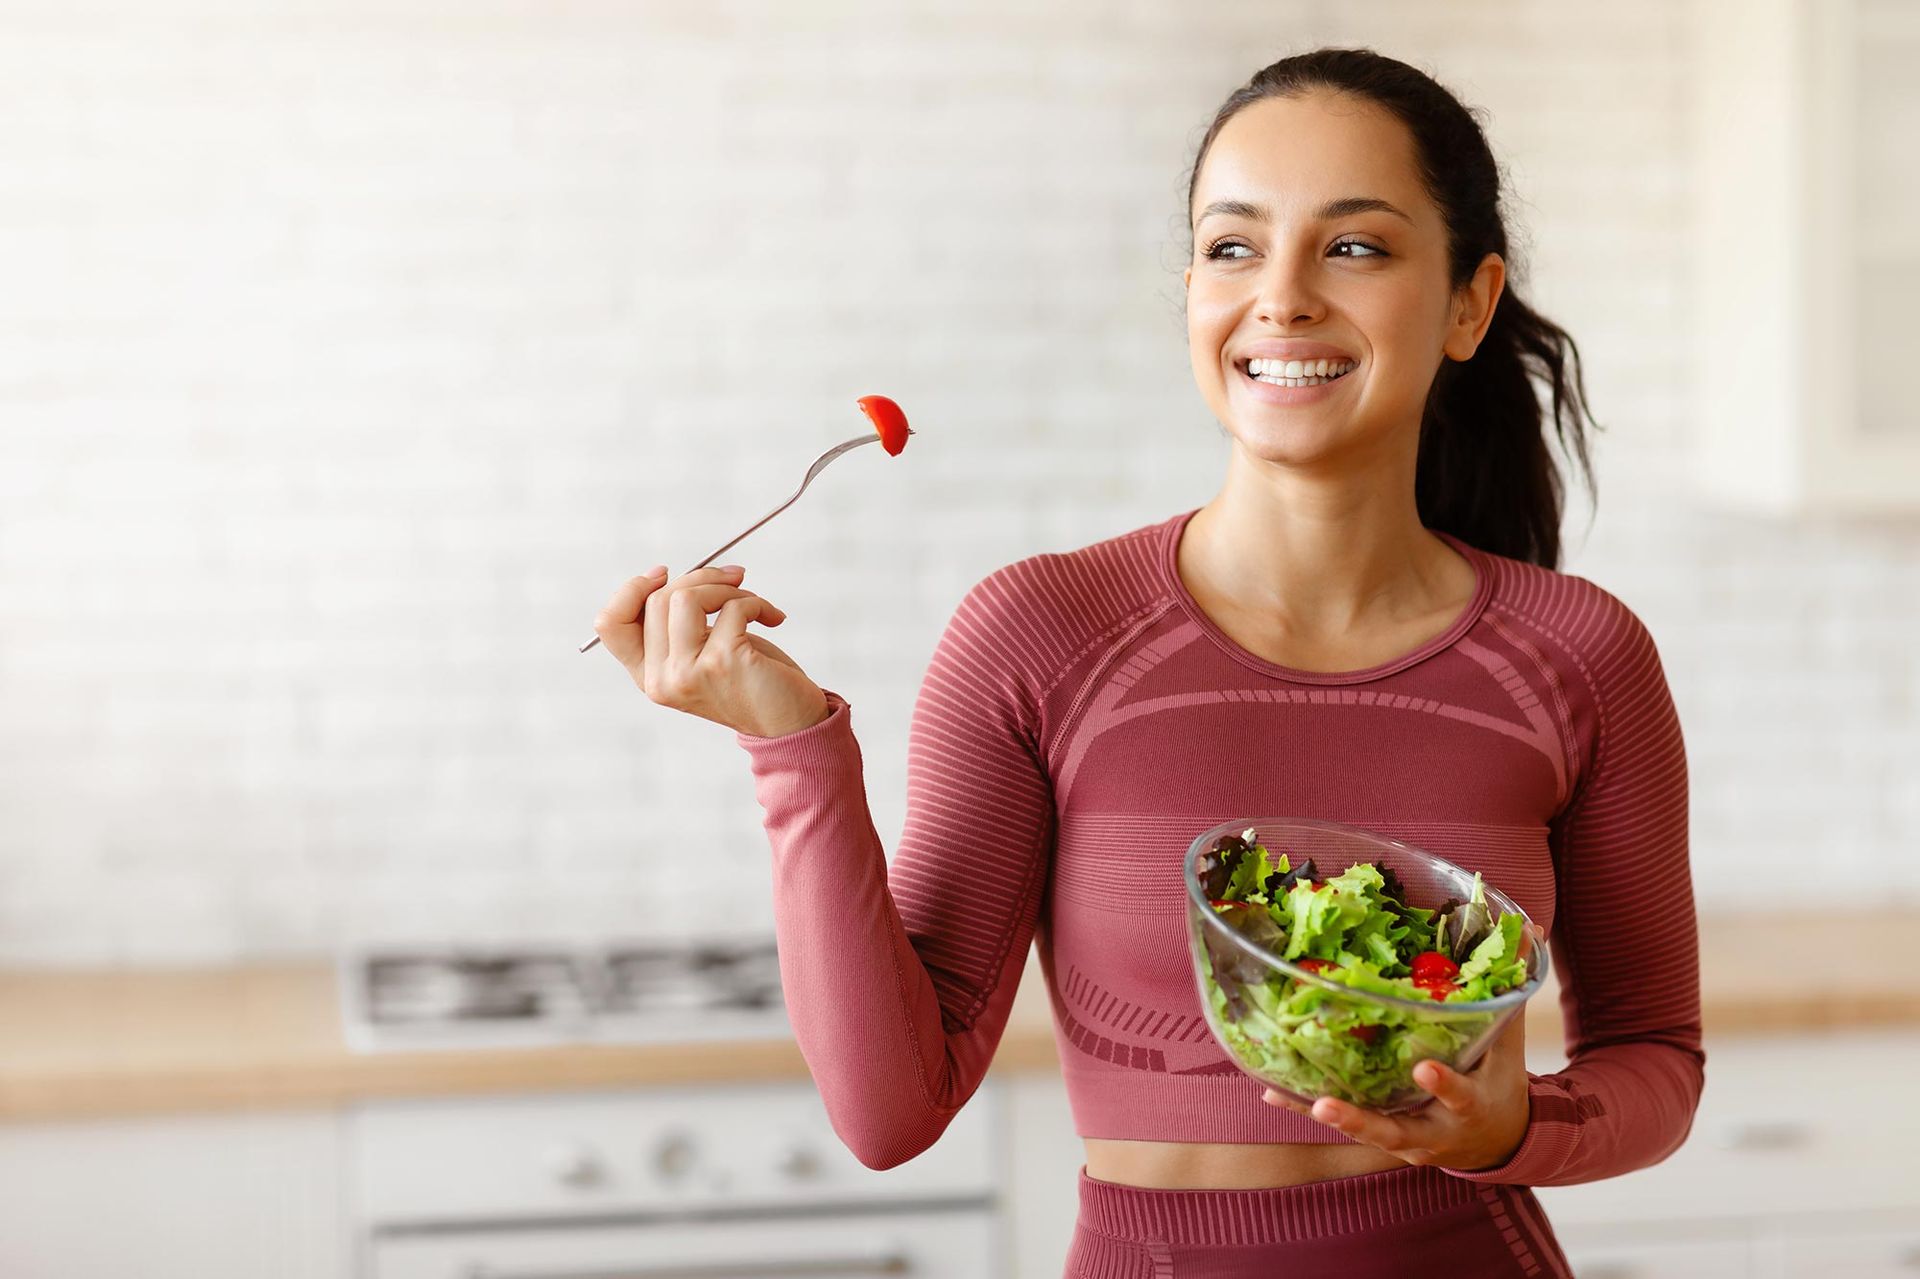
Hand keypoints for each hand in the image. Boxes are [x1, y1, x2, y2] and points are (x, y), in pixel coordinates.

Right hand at [592, 564, 829, 737]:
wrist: (790, 721)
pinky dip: (758, 603)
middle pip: (656, 599)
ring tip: (753, 602)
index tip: (666, 574)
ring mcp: (688, 673)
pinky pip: (732, 607)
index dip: (632, 589)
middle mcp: (661, 679)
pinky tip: (772, 618)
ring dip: (727, 587)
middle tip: (733, 579)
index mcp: (648, 675)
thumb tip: (669, 575)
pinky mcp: (721, 663)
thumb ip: (675, 624)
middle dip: (701, 577)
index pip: (608, 624)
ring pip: (686, 597)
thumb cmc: (749, 679)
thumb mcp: (700, 652)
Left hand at [1262, 1003, 1531, 1172]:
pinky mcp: (1380, 1137)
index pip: (1461, 1096)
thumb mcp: (1509, 1044)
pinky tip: (1271, 1093)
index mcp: (1472, 1105)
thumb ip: (1511, 990)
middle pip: (1395, 1130)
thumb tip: (1530, 928)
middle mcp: (1433, 1130)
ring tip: (1285, 1098)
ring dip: (1325, 1115)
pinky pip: (1344, 1123)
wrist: (1496, 1142)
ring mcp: (1403, 1139)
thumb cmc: (1499, 1083)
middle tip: (1327, 1105)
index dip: (1444, 1083)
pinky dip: (1306, 1108)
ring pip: (1362, 1130)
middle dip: (1362, 1120)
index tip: (1424, 1065)